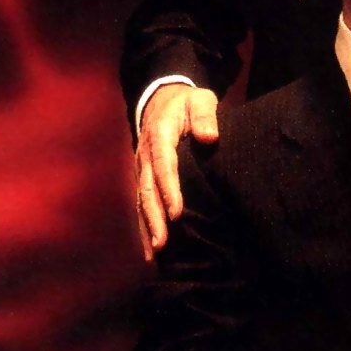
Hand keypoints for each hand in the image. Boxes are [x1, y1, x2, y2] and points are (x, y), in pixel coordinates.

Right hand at [135, 83, 218, 258]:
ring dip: (146, 226)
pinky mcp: (143, 175)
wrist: (161, 98)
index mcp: (160, 135)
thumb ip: (204, 116)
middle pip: (148, 189)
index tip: (176, 213)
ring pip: (141, 199)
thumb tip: (209, 136)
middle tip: (161, 243)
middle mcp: (146, 154)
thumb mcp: (200, 100)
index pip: (164, 165)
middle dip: (153, 217)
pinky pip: (142, 201)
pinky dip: (144, 224)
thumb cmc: (186, 103)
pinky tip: (150, 246)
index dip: (169, 189)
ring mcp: (142, 166)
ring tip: (153, 252)